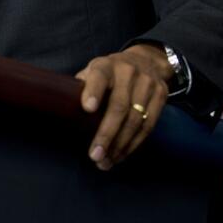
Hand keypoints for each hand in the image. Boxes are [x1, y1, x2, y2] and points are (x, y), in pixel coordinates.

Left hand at [76, 44, 171, 169]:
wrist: (145, 60)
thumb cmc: (108, 73)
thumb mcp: (92, 71)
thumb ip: (80, 87)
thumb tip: (61, 109)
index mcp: (105, 66)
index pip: (99, 77)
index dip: (93, 92)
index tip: (87, 108)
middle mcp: (128, 72)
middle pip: (119, 106)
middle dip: (106, 134)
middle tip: (94, 155)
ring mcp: (147, 83)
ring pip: (135, 120)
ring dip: (120, 145)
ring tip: (105, 162)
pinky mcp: (161, 95)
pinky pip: (148, 125)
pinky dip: (134, 144)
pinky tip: (121, 155)